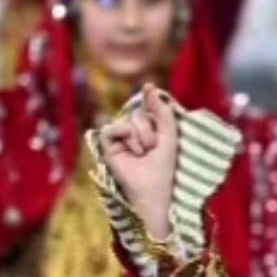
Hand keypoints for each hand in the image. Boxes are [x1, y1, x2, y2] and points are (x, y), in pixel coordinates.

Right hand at [99, 83, 177, 239]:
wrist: (153, 191)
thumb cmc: (164, 168)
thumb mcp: (169, 135)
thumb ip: (161, 111)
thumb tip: (149, 85)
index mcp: (149, 130)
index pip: (149, 109)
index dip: (152, 106)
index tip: (153, 99)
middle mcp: (133, 132)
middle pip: (139, 114)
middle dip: (151, 131)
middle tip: (154, 150)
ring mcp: (120, 139)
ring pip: (129, 120)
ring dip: (142, 137)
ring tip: (144, 154)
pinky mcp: (108, 146)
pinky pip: (112, 128)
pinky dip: (125, 136)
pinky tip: (133, 152)